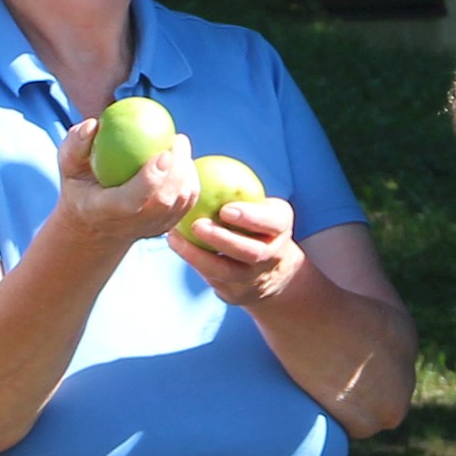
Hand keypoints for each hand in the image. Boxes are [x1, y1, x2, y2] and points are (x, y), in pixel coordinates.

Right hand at [51, 117, 197, 249]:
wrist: (96, 225)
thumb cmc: (81, 186)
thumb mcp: (68, 166)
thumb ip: (75, 145)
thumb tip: (94, 124)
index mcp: (106, 211)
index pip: (132, 200)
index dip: (150, 180)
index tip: (163, 152)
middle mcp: (132, 225)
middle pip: (165, 201)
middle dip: (178, 169)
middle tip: (178, 138)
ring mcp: (152, 229)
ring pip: (181, 202)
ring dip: (187, 172)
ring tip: (181, 144)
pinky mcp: (166, 226)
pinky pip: (187, 202)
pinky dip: (191, 179)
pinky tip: (185, 158)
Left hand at [172, 196, 304, 307]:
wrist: (272, 272)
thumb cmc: (256, 224)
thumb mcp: (259, 205)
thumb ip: (238, 189)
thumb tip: (194, 162)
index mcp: (280, 226)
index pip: (271, 222)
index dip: (250, 217)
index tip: (226, 209)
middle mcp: (271, 255)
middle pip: (250, 251)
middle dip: (223, 240)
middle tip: (197, 225)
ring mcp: (254, 278)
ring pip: (227, 272)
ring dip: (199, 256)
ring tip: (175, 239)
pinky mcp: (235, 294)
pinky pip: (212, 280)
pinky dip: (192, 263)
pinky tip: (175, 245)